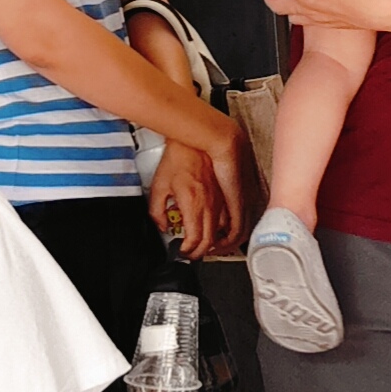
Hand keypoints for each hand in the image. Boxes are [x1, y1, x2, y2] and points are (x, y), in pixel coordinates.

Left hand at [147, 127, 243, 257]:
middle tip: (193, 253)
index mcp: (194, 205)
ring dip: (218, 243)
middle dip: (202, 252)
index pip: (196, 239)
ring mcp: (223, 199)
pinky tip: (220, 230)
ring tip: (207, 246)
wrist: (198, 138)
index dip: (189, 251)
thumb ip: (157, 211)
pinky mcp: (229, 193)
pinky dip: (228, 228)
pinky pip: (233, 218)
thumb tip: (162, 225)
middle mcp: (212, 205)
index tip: (182, 251)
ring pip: (227, 231)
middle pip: (212, 240)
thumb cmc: (180, 157)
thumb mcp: (158, 186)